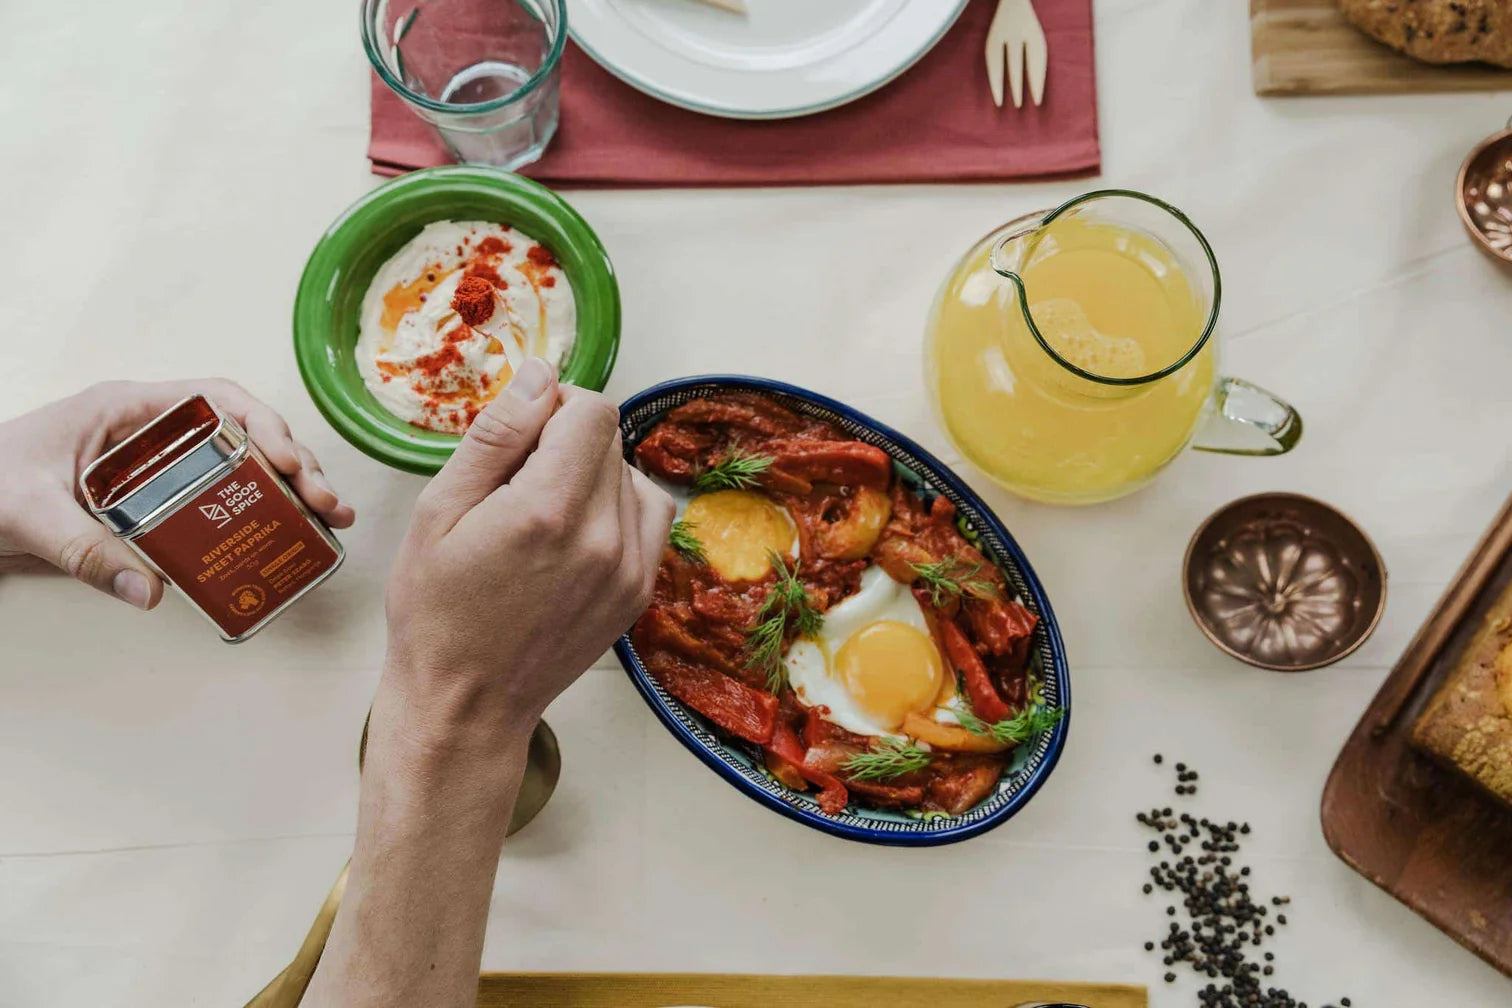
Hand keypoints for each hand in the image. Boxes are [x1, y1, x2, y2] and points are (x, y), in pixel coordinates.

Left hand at [0, 379, 354, 608]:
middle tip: (326, 504)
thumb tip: (150, 592)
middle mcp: (156, 432)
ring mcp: (162, 465)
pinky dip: (257, 513)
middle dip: (295, 465)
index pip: (216, 399)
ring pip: (242, 465)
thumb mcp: (32, 513)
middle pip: (245, 435)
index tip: (288, 462)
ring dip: (288, 490)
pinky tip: (281, 536)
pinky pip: (219, 498)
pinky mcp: (159, 499)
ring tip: (325, 520)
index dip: (263, 425)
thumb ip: (85, 551)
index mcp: (129, 410)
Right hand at [380, 357, 674, 749]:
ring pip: (631, 473)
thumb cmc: (436, 612)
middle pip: (611, 439)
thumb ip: (496, 436)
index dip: (554, 405)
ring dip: (592, 474)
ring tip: (541, 513)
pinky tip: (573, 530)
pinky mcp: (640, 590)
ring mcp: (629, 568)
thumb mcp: (439, 511)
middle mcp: (602, 537)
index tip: (520, 433)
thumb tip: (540, 377)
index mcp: (549, 512)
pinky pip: (648, 515)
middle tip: (516, 483)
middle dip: (566, 440)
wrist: (466, 704)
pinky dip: (617, 507)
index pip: (592, 410)